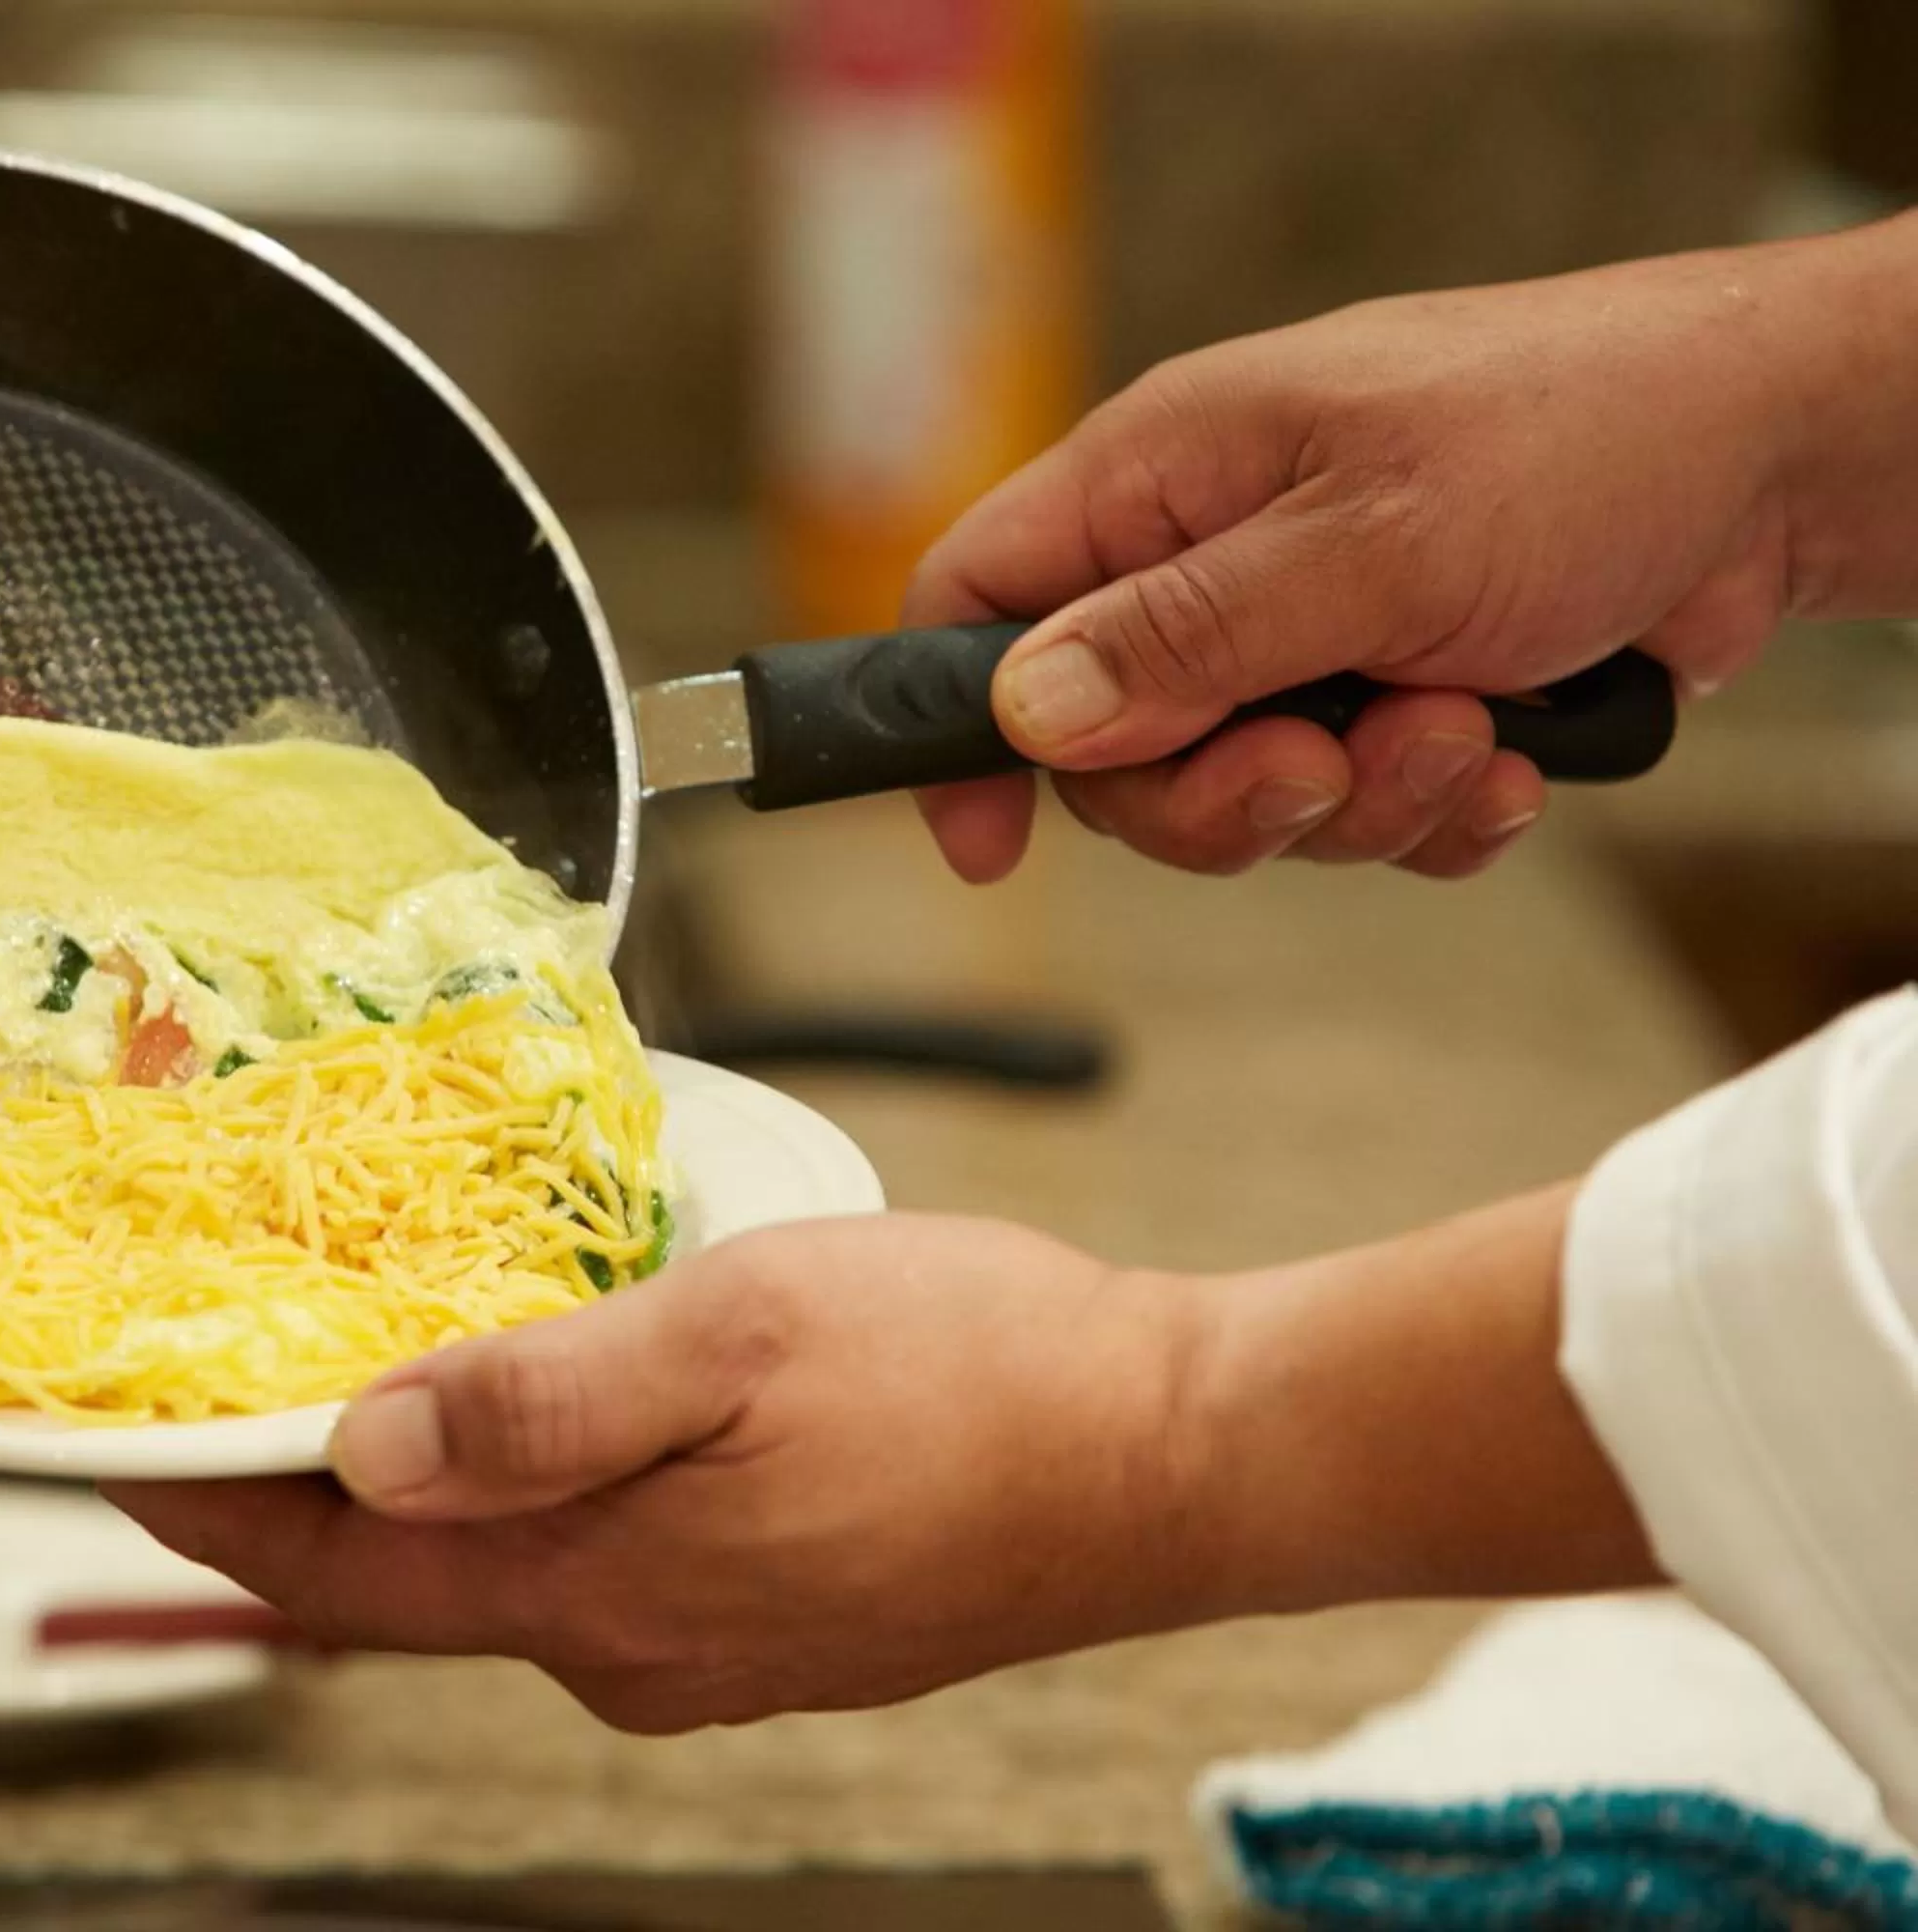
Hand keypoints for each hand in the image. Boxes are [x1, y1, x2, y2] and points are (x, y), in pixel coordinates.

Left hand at [104, 1215, 1211, 1732]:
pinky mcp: (772, 1627)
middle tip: (220, 1386)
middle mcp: (637, 1654)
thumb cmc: (985, 1375)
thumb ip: (543, 1401)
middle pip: (404, 1585)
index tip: (109, 1448)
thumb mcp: (743, 1337)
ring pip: (504, 1576)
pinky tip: (541, 1417)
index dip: (209, 1506)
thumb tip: (364, 1445)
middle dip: (298, 1496)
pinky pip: (599, 1571)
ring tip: (364, 1374)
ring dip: (421, 1491)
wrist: (1181, 1457)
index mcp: (604, 1592)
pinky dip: (530, 1502)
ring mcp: (710, 1655)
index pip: (336, 1572)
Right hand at [911, 245, 1818, 882]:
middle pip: (1116, 748)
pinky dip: (1433, 813)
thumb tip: (1028, 710)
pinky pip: (1359, 812)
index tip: (987, 847)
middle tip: (1325, 769)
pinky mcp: (1398, 692)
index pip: (980, 597)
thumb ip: (1186, 636)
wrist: (1780, 462)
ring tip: (1463, 732)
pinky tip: (1508, 761)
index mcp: (1165, 475)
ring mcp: (1307, 630)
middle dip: (1226, 794)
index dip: (958, 726)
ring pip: (1246, 796)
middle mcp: (1213, 555)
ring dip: (1360, 803)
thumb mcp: (1368, 540)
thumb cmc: (1584, 434)